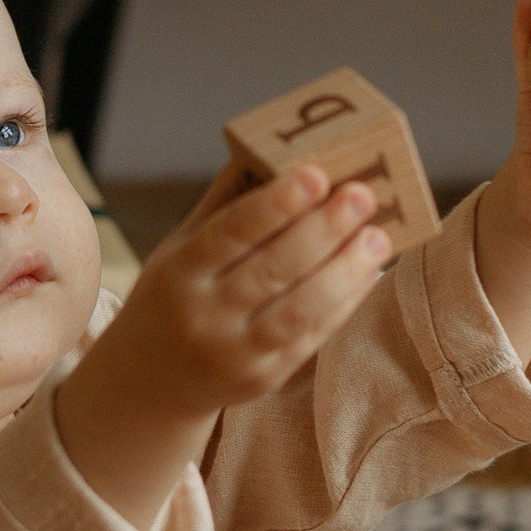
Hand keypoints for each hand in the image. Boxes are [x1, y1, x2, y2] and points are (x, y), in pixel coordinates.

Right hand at [52, 161, 390, 530]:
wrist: (152, 381)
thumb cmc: (176, 294)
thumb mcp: (181, 247)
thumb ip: (226, 204)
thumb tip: (277, 149)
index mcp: (180, 273)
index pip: (231, 234)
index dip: (275, 205)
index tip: (316, 174)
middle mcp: (205, 316)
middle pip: (272, 270)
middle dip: (323, 230)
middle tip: (362, 194)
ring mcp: (237, 353)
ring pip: (300, 310)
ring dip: (345, 271)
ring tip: (378, 236)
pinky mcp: (266, 378)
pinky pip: (313, 337)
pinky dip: (345, 302)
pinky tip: (369, 271)